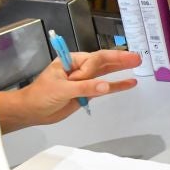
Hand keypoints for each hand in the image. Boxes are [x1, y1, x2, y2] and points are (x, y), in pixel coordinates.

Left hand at [0, 49, 140, 132]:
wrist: (31, 112)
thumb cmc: (41, 96)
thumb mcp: (61, 89)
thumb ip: (84, 87)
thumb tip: (105, 86)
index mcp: (71, 62)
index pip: (92, 60)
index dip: (102, 65)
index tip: (101, 72)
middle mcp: (79, 69)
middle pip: (103, 62)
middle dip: (120, 59)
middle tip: (137, 57)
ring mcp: (84, 81)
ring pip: (105, 73)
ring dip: (120, 70)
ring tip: (137, 64)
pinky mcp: (86, 93)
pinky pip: (104, 88)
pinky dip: (116, 86)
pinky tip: (129, 83)